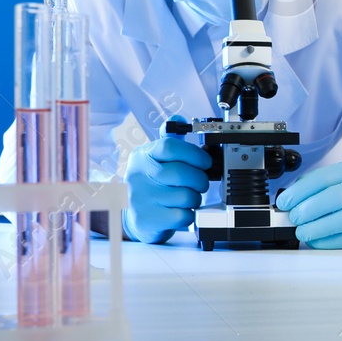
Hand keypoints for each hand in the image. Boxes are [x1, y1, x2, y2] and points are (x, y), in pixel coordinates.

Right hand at [124, 117, 211, 243]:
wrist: (136, 216)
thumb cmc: (152, 184)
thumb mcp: (155, 159)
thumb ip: (170, 141)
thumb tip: (178, 120)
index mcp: (143, 156)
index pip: (170, 147)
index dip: (194, 154)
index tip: (205, 162)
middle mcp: (139, 175)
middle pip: (182, 173)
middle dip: (200, 179)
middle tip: (200, 183)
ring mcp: (141, 198)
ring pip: (186, 196)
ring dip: (195, 198)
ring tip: (188, 198)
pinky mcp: (147, 219)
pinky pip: (182, 215)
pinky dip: (189, 214)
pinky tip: (182, 211)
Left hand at [276, 159, 341, 248]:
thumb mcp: (339, 181)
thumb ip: (315, 186)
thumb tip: (290, 199)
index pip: (323, 177)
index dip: (300, 191)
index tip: (285, 202)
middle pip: (335, 197)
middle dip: (309, 209)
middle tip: (294, 217)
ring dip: (317, 228)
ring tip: (302, 232)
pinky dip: (327, 241)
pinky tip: (316, 241)